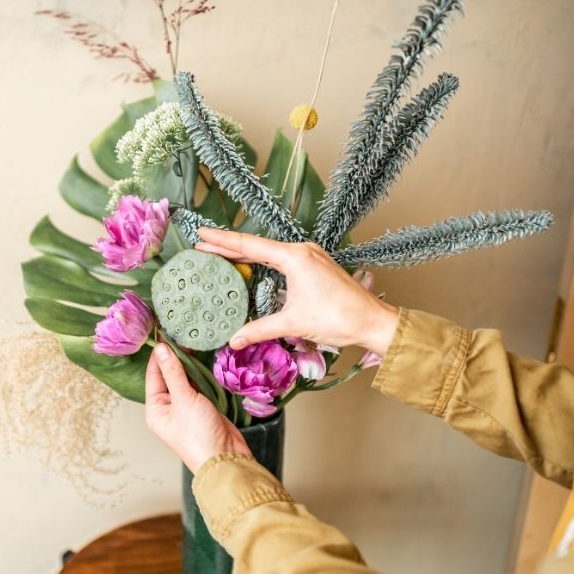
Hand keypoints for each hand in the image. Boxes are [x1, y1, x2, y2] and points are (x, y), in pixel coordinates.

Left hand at [145, 343, 250, 472]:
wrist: (225, 458)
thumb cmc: (198, 434)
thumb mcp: (183, 399)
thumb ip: (173, 373)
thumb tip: (161, 350)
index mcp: (155, 408)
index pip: (153, 375)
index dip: (159, 355)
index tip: (165, 333)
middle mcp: (168, 407)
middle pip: (168, 376)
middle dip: (175, 357)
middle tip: (182, 334)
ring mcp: (186, 407)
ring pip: (184, 380)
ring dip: (188, 364)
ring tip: (193, 342)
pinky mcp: (203, 407)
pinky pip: (198, 386)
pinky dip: (200, 374)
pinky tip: (204, 360)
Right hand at [196, 227, 398, 355]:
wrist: (372, 321)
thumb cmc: (337, 318)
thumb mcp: (293, 323)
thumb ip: (259, 329)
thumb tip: (233, 340)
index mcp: (294, 257)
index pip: (249, 246)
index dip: (222, 240)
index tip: (201, 233)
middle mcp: (301, 250)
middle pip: (257, 246)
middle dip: (228, 246)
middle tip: (201, 244)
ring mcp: (310, 256)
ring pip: (269, 251)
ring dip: (244, 253)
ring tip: (219, 254)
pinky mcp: (315, 265)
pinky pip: (281, 258)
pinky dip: (261, 260)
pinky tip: (250, 265)